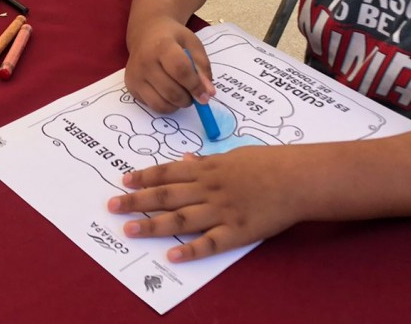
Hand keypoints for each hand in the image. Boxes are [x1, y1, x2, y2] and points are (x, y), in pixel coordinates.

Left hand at [108, 147, 302, 261]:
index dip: (144, 177)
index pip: (168, 173)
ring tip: (129, 231)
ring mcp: (222, 211)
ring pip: (180, 219)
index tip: (123, 180)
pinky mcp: (237, 232)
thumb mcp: (235, 155)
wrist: (299, 179)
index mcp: (209, 169)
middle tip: (112, 206)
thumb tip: (184, 161)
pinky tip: (171, 256)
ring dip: (152, 225)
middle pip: (166, 196)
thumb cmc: (270, 163)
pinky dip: (190, 250)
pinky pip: (209, 243)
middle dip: (136, 201)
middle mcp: (209, 189)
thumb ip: (207, 161)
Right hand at [124, 19, 215, 112]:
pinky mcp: (131, 87)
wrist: (146, 32)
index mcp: (162, 45)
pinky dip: (166, 105)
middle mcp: (144, 61)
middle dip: (188, 98)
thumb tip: (208, 93)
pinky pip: (153, 106)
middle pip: (171, 91)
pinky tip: (168, 93)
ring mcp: (135, 76)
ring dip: (178, 104)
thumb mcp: (193, 44)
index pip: (180, 70)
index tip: (205, 95)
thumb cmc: (173, 38)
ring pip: (161, 104)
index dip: (195, 85)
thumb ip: (203, 67)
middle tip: (194, 94)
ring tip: (182, 93)